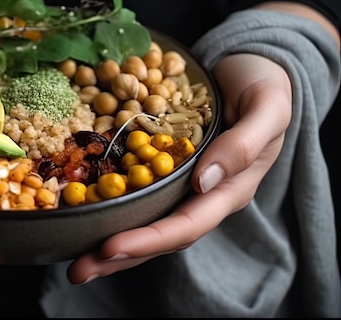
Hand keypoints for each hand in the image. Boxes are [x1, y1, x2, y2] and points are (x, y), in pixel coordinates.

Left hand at [66, 53, 291, 283]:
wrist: (252, 69)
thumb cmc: (265, 86)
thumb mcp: (267, 108)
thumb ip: (243, 144)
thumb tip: (205, 182)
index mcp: (231, 189)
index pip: (187, 225)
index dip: (149, 240)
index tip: (110, 248)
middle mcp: (205, 195)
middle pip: (161, 236)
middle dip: (120, 257)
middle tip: (78, 272)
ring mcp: (185, 185)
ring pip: (147, 223)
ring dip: (111, 243)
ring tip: (74, 260)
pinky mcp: (168, 169)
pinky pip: (140, 195)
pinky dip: (114, 210)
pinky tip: (86, 216)